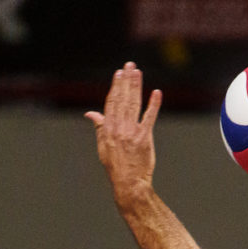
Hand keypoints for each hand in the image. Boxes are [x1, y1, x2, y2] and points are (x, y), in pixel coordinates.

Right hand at [85, 62, 160, 202]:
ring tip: (138, 72)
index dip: (115, 86)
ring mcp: (132, 132)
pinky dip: (153, 104)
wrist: (128, 182)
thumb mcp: (102, 146)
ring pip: (134, 104)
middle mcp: (118, 128)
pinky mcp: (144, 138)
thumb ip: (99, 127)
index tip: (119, 73)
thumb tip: (90, 113)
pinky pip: (149, 117)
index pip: (112, 102)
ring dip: (136, 86)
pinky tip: (157, 93)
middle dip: (126, 80)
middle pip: (122, 99)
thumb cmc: (115, 166)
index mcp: (108, 128)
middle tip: (130, 65)